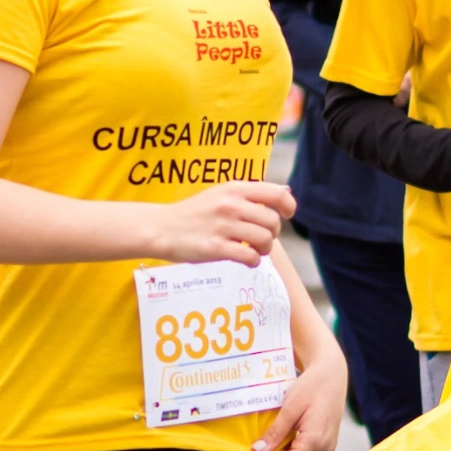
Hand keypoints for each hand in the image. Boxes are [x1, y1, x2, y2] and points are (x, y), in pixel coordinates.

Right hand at [148, 181, 294, 266]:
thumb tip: (285, 191)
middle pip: (273, 222)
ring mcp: (223, 227)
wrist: (162, 228)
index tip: (286, 215)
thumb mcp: (221, 193)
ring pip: (264, 240)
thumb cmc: (194, 213)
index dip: (288, 206)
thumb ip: (251, 194)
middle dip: (273, 233)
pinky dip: (253, 261)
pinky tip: (246, 259)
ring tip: (253, 249)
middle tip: (261, 238)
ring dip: (264, 249)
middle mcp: (230, 205)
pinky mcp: (215, 248)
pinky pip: (250, 257)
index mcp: (234, 189)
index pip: (276, 194)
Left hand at [252, 352, 346, 450]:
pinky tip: (287, 431)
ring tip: (273, 432)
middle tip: (261, 439)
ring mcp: (327, 446)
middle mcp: (323, 449)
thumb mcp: (290, 408)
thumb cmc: (313, 385)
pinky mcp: (327, 441)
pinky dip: (293, 447)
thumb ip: (275, 433)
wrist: (332, 373)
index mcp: (314, 442)